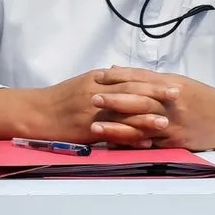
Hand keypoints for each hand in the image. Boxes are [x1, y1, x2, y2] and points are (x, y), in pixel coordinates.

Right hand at [37, 69, 180, 145]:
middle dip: (155, 93)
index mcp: (97, 79)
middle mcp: (96, 92)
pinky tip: (144, 142)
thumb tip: (122, 73)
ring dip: (146, 118)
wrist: (37, 112)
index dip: (152, 80)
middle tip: (178, 96)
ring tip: (166, 122)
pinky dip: (129, 137)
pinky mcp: (86, 130)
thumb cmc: (61, 98)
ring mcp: (92, 112)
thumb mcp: (83, 82)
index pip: (130, 78)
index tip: (173, 82)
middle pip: (131, 91)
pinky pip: (112, 133)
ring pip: (123, 114)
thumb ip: (105, 80)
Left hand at [91, 67, 214, 150]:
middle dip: (115, 99)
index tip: (99, 76)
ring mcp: (173, 124)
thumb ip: (147, 78)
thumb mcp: (177, 81)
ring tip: (96, 126)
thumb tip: (116, 70)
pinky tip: (114, 145)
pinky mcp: (175, 142)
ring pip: (142, 124)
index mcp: (170, 84)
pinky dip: (131, 144)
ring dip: (117, 126)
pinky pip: (150, 144)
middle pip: (140, 100)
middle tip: (93, 98)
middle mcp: (171, 103)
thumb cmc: (200, 98)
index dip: (119, 77)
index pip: (141, 78)